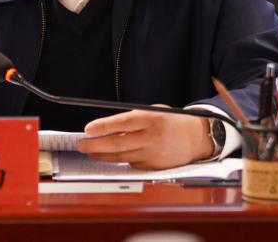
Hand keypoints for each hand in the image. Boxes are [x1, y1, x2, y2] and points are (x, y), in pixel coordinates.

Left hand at [77, 106, 212, 169]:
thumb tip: (108, 126)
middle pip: (118, 144)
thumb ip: (134, 118)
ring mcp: (153, 154)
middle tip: (81, 144)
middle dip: (96, 145)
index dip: (103, 127)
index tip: (88, 129)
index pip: (122, 124)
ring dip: (103, 155)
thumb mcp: (155, 111)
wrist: (196, 138)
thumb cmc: (173, 122)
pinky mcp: (154, 167)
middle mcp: (152, 137)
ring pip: (121, 157)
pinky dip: (120, 160)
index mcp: (151, 119)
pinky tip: (111, 156)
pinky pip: (131, 164)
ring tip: (90, 151)